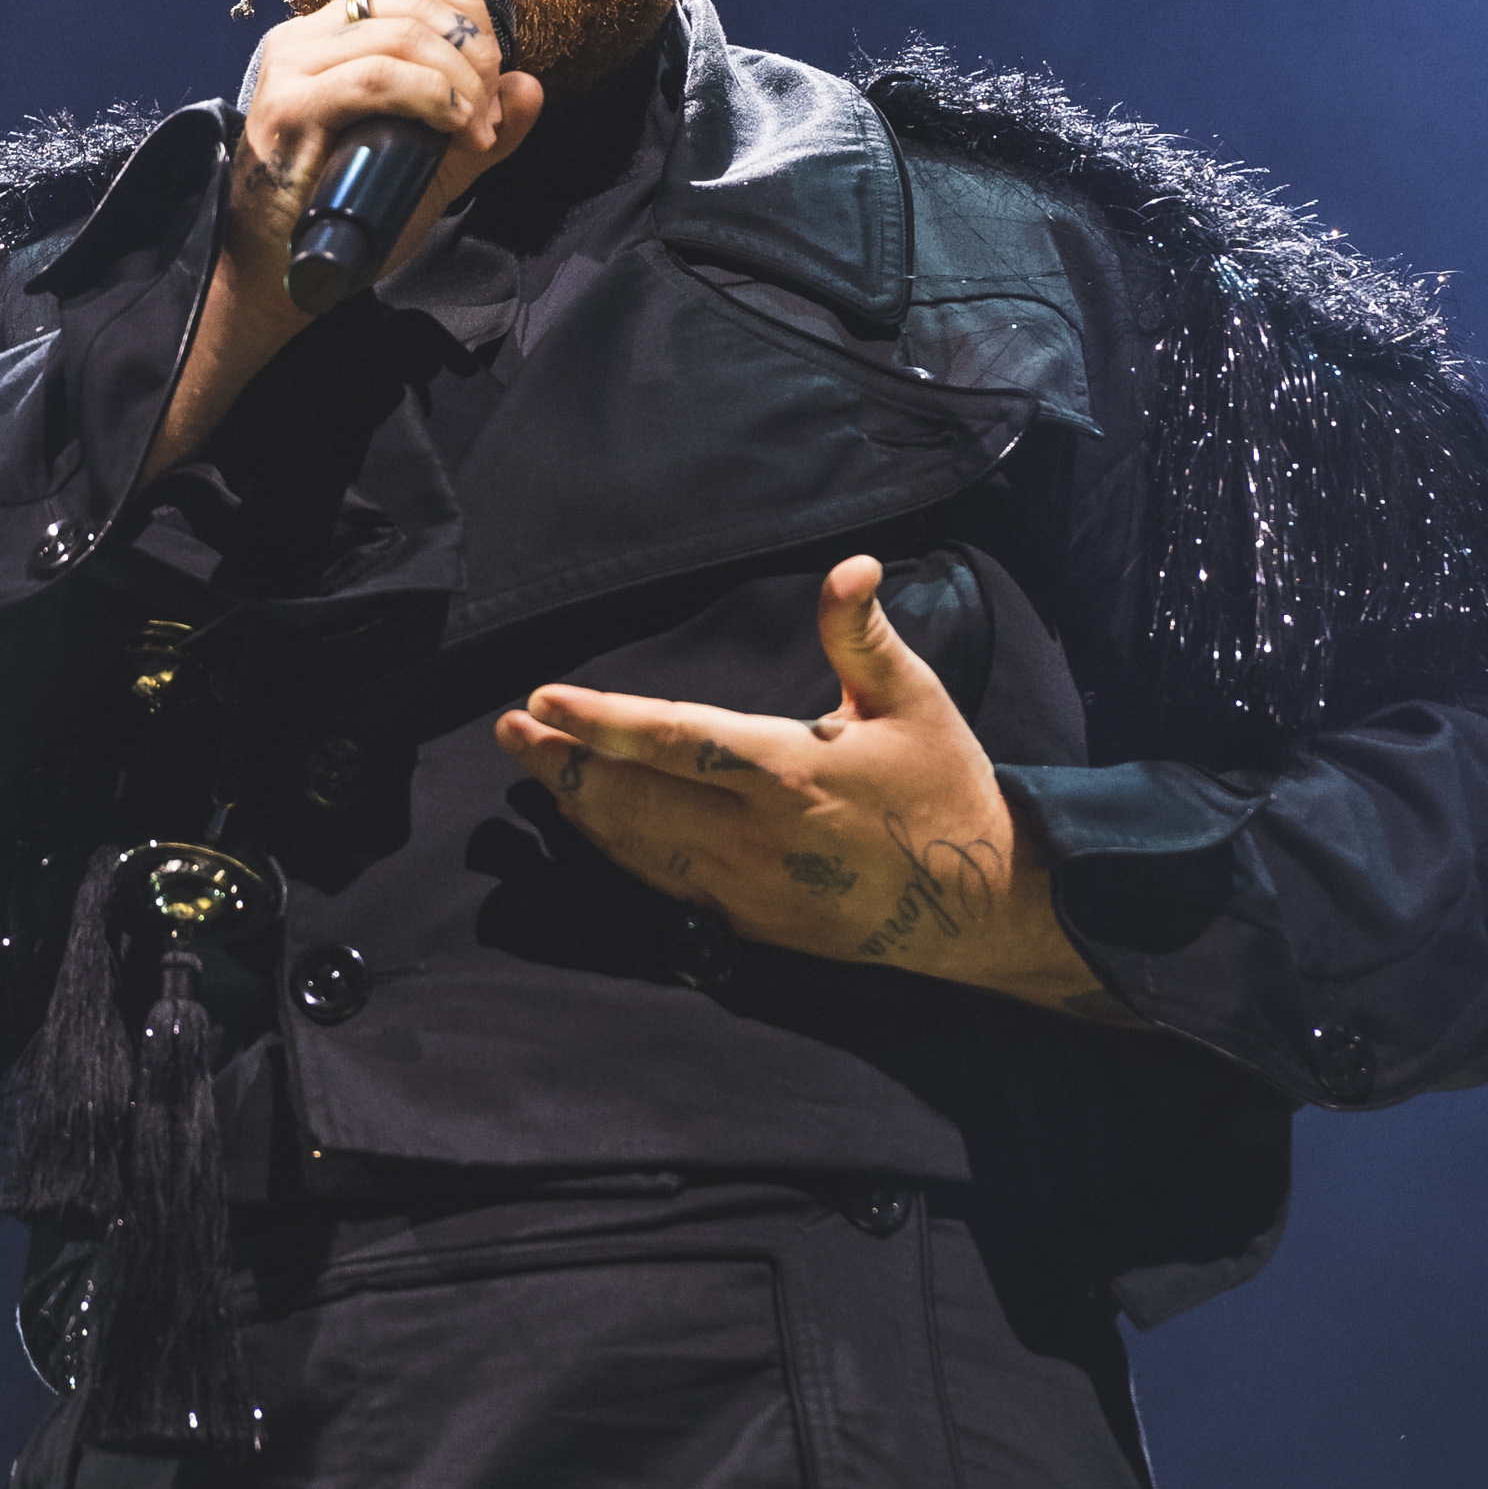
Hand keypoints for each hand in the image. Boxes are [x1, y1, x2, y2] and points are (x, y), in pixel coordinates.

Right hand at [145, 0, 545, 480]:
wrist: (275, 277)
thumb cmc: (346, 216)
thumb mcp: (427, 164)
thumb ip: (478, 125)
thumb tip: (530, 85)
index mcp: (330, 35)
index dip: (465, 6)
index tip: (493, 67)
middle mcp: (304, 39)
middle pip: (410, 2)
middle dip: (471, 50)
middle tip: (488, 112)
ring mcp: (292, 69)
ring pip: (399, 35)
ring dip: (458, 79)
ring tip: (474, 130)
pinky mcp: (288, 108)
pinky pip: (374, 78)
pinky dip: (430, 96)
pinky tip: (454, 126)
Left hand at [492, 556, 1119, 1016]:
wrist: (980, 905)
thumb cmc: (945, 790)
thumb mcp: (915, 701)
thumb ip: (863, 636)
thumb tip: (850, 565)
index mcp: (794, 773)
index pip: (676, 741)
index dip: (603, 722)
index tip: (544, 701)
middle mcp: (759, 836)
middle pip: (635, 800)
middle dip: (563, 764)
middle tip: (507, 731)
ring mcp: (748, 888)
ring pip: (638, 847)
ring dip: (577, 807)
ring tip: (532, 767)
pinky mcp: (749, 923)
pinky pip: (664, 883)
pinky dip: (616, 850)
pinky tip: (588, 824)